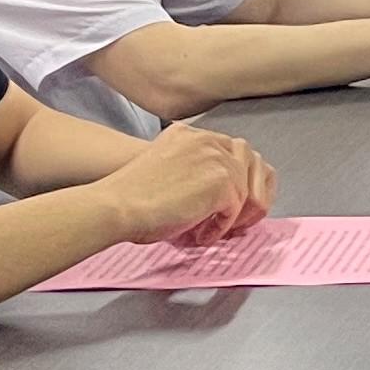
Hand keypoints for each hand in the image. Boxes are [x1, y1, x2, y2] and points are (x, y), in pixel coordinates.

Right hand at [106, 125, 274, 244]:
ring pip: (247, 190)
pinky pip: (235, 209)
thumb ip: (196, 172)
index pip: (235, 151)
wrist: (118, 205)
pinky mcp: (221, 181)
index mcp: (191, 134)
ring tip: (214, 230)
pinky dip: (221, 227)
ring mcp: (216, 158)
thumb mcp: (168, 169)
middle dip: (249, 195)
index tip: (231, 204)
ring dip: (235, 215)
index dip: (238, 180)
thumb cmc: (132, 197)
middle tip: (235, 221)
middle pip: (252, 165)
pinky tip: (201, 234)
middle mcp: (207, 140)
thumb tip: (223, 196)